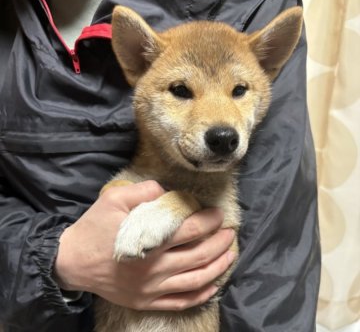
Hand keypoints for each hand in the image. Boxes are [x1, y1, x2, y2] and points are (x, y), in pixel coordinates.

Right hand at [54, 180, 235, 310]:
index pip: (190, 230)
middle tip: (230, 232)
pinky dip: (202, 293)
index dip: (209, 222)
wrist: (72, 262)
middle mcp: (155, 268)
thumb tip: (167, 191)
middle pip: (199, 256)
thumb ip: (143, 192)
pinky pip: (182, 301)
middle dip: (220, 243)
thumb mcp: (114, 199)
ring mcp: (152, 288)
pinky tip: (213, 284)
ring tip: (229, 255)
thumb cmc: (94, 229)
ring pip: (196, 280)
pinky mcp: (147, 301)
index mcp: (150, 242)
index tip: (218, 215)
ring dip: (218, 267)